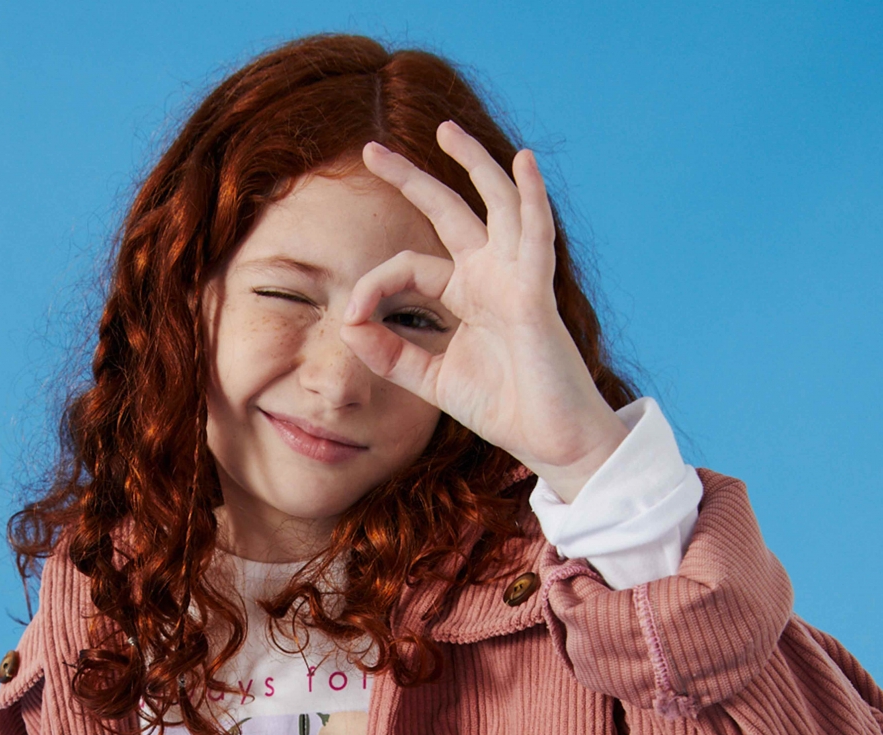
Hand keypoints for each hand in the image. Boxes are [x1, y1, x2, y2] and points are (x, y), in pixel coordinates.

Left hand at [340, 122, 627, 501]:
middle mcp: (491, 277)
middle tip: (370, 151)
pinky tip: (523, 162)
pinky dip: (531, 196)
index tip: (352, 319)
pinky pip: (535, 235)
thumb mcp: (431, 380)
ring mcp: (516, 279)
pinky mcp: (536, 293)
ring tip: (446, 130)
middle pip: (448, 212)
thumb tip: (347, 324)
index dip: (374, 285)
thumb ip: (390, 353)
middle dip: (410, 179)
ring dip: (473, 163)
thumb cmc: (503, 409)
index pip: (409, 266)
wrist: (551, 439)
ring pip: (495, 204)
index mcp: (467, 295)